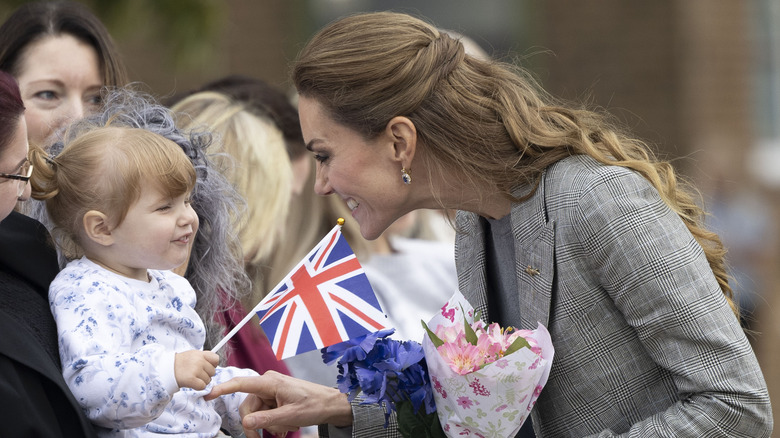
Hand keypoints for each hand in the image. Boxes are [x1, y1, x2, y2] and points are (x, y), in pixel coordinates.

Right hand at [174, 350, 218, 389]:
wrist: (166, 369)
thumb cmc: (180, 362)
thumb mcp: (192, 354)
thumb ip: (204, 357)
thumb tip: (215, 363)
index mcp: (200, 354)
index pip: (216, 359)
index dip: (213, 365)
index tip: (207, 367)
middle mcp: (199, 361)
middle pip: (213, 372)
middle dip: (206, 375)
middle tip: (197, 374)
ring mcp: (196, 370)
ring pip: (208, 380)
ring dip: (202, 381)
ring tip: (193, 378)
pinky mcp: (191, 380)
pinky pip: (202, 386)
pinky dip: (198, 387)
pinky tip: (192, 383)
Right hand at [205, 371, 352, 437]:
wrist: (330, 404)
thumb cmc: (314, 404)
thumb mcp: (290, 416)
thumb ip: (266, 419)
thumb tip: (246, 422)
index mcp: (270, 382)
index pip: (241, 384)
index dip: (223, 388)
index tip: (208, 393)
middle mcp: (268, 383)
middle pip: (247, 406)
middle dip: (255, 425)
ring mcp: (271, 390)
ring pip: (256, 412)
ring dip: (267, 425)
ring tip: (284, 430)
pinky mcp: (275, 397)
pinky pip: (264, 412)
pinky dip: (272, 423)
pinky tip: (284, 428)